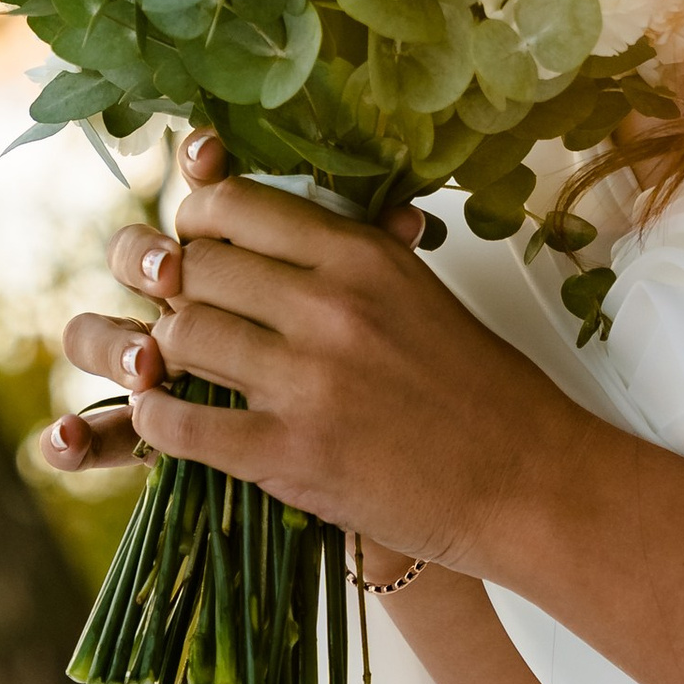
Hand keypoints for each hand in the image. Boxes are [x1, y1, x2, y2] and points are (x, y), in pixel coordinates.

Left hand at [48, 132, 588, 566]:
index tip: (196, 243)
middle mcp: (330, 307)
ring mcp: (308, 382)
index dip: (196, 221)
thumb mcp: (417, 290)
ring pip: (180, 337)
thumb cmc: (478, 387)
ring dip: (165, 351)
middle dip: (168, 286)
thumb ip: (347, 254)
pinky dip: (158, 419)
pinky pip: (181, 426)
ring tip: (173, 361)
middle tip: (172, 303)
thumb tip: (274, 223)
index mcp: (361, 256)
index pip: (235, 205)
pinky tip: (164, 415)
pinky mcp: (291, 454)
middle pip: (194, 268)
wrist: (524, 477)